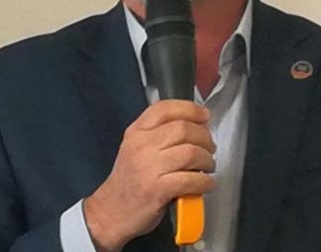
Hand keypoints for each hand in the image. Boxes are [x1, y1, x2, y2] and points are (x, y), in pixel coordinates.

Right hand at [83, 100, 215, 251]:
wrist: (110, 212)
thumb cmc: (129, 181)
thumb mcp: (135, 147)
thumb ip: (158, 133)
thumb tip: (195, 124)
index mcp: (136, 132)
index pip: (165, 108)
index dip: (190, 109)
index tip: (204, 116)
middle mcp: (141, 145)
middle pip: (183, 129)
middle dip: (204, 137)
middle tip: (210, 147)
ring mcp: (149, 167)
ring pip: (191, 152)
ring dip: (207, 159)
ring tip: (208, 166)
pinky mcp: (157, 189)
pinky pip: (191, 179)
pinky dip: (204, 181)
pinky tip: (205, 183)